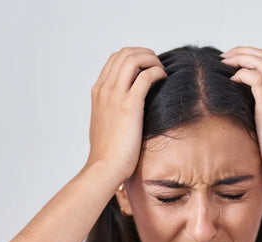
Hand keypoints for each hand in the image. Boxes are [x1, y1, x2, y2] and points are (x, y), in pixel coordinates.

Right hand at [85, 47, 167, 182]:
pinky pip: (146, 76)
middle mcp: (105, 89)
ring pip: (134, 58)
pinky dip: (157, 72)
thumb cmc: (107, 152)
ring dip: (151, 60)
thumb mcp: (104, 124)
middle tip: (157, 67)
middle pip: (125, 53)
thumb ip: (111, 110)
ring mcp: (115, 96)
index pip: (115, 58)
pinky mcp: (129, 105)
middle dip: (145, 54)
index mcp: (98, 92)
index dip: (134, 57)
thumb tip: (124, 108)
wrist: (104, 168)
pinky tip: (163, 80)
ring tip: (161, 72)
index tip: (147, 68)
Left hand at [220, 47, 261, 186]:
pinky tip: (231, 81)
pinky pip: (257, 79)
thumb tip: (239, 113)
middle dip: (243, 51)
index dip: (250, 57)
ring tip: (225, 62)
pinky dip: (242, 74)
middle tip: (225, 57)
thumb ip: (257, 116)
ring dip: (241, 57)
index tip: (232, 62)